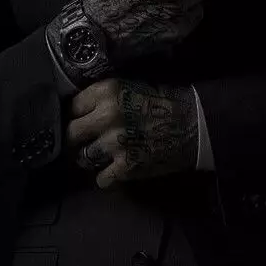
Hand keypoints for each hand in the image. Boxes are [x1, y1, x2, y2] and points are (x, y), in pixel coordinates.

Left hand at [65, 78, 198, 189]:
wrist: (195, 124)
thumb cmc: (164, 102)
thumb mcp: (130, 86)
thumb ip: (104, 97)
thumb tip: (80, 108)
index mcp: (107, 92)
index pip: (72, 106)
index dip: (74, 115)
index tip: (79, 120)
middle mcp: (106, 117)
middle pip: (70, 134)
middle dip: (75, 138)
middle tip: (82, 141)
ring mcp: (115, 144)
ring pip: (83, 158)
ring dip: (90, 158)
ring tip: (100, 156)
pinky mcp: (126, 167)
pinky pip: (101, 179)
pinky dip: (106, 177)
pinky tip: (114, 171)